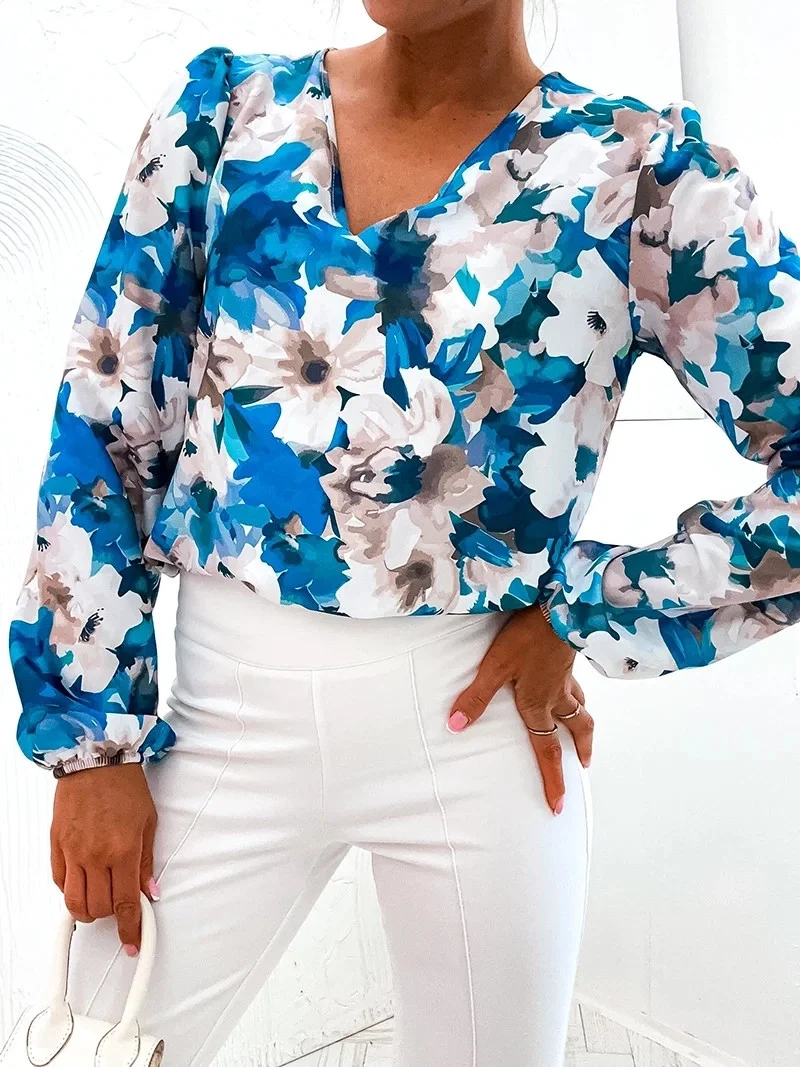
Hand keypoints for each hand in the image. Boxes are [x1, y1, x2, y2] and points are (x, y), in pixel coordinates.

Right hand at [51, 762, 159, 955]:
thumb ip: (147, 860)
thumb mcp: (149, 822)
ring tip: (98, 902)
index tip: (132, 941)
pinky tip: (82, 883)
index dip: (129, 928)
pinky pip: (60, 882)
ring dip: (88, 911)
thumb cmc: (124, 785)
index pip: (125, 903)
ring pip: (74, 902)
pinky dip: (70, 891)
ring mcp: (73, 852)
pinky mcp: (56, 846)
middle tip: (118, 908)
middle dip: (110, 916)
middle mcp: (95, 855)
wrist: (95, 759)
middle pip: (98, 908)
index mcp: (123, 849)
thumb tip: (150, 890)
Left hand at [447, 605, 593, 813]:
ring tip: (584, 736)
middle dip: (578, 752)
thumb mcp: (495, 667)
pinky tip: (572, 688)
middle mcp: (556, 697)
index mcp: (538, 705)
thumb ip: (476, 697)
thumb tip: (455, 726)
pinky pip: (577, 687)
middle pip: (574, 731)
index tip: (558, 806)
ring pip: (580, 709)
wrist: (561, 608)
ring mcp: (566, 678)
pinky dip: (578, 697)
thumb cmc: (526, 639)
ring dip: (583, 727)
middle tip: (582, 768)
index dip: (552, 781)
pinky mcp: (569, 660)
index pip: (546, 751)